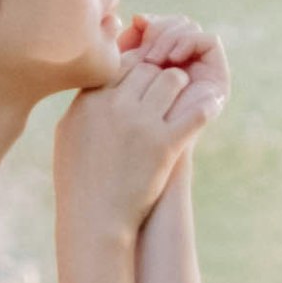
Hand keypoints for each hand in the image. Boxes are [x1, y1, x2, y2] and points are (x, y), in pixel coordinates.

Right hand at [53, 39, 202, 245]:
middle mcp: (114, 105)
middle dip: (160, 74)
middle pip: (148, 68)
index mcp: (89, 99)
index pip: (122, 63)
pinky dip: (205, 105)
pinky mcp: (164, 144)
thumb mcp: (69, 131)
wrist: (94, 219)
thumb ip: (84, 103)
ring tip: (183, 97)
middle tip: (168, 86)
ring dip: (180, 86)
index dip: (138, 68)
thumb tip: (98, 83)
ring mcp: (140, 123)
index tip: (145, 79)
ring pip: (171, 80)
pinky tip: (212, 103)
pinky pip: (193, 112)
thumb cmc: (78, 179)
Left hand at [116, 8, 230, 143]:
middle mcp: (184, 63)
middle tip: (145, 42)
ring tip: (155, 55)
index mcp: (162, 60)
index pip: (162, 22)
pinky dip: (190, 41)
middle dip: (160, 28)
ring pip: (190, 27)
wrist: (145, 165)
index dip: (150, 22)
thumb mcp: (119, 81)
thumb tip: (137, 17)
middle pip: (176, 21)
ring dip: (172, 34)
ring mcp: (203, 70)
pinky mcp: (218, 80)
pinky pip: (210, 41)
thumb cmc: (124, 126)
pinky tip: (173, 58)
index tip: (135, 29)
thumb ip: (127, 49)